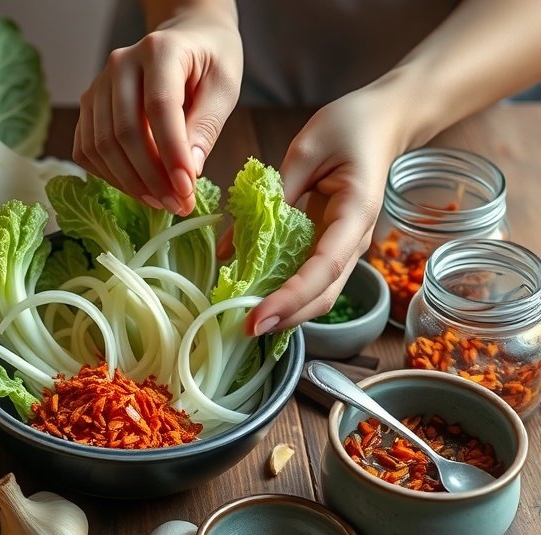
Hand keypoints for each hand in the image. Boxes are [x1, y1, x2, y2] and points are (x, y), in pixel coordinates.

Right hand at [73, 5, 242, 215]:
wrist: (186, 38)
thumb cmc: (209, 61)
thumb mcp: (223, 87)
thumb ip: (206, 127)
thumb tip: (189, 173)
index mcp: (159, 50)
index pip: (159, 108)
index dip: (171, 153)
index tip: (186, 188)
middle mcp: (120, 65)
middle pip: (124, 132)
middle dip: (151, 177)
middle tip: (177, 204)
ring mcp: (98, 86)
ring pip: (101, 146)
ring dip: (130, 183)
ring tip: (161, 201)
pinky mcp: (89, 108)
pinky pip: (88, 151)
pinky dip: (110, 177)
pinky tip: (138, 187)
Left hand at [246, 83, 410, 334]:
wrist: (384, 123)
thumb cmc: (350, 127)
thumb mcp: (305, 150)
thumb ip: (272, 196)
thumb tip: (231, 247)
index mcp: (355, 213)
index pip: (323, 267)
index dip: (291, 297)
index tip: (259, 317)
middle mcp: (355, 239)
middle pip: (324, 293)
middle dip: (286, 317)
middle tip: (243, 330)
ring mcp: (346, 247)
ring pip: (320, 294)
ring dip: (286, 312)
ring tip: (246, 321)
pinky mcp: (332, 247)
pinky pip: (311, 279)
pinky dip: (287, 294)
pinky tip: (257, 299)